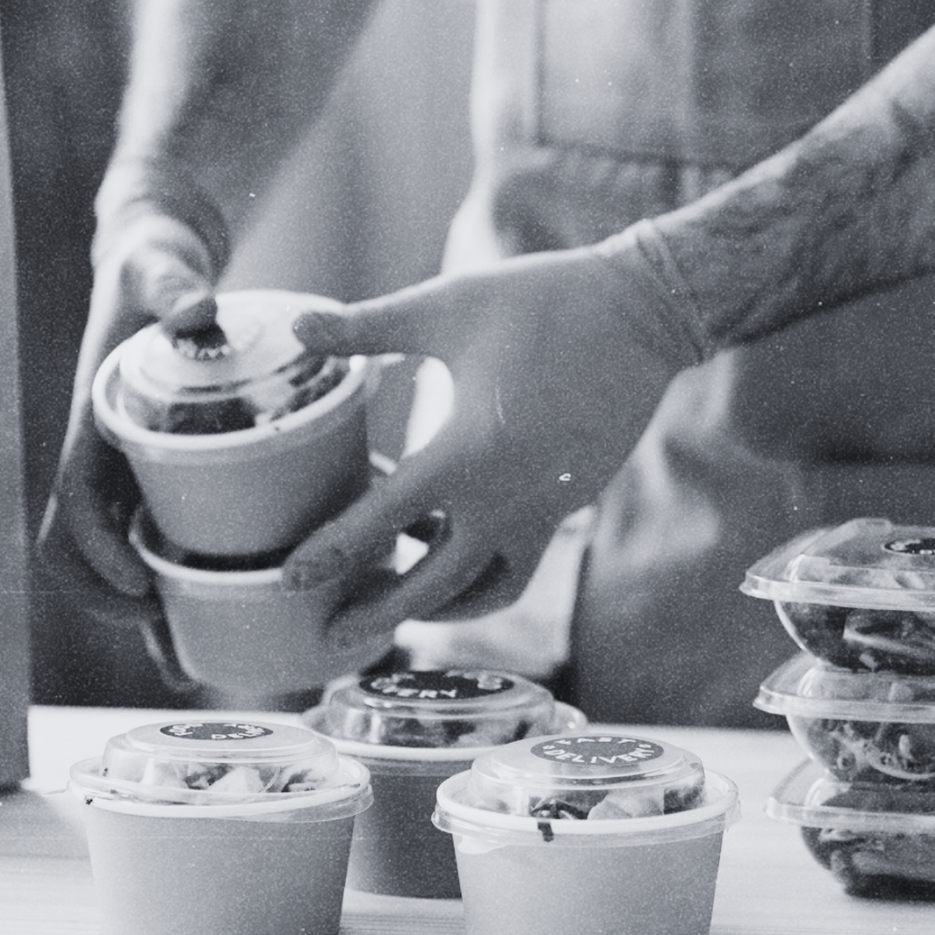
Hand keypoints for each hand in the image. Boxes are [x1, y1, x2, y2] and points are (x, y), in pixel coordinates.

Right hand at [36, 207, 222, 688]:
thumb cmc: (151, 266)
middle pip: (88, 550)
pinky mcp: (160, 471)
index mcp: (92, 420)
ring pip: (123, 557)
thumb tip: (197, 307)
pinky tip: (221, 613)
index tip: (138, 587)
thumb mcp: (158, 266)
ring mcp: (129, 469)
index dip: (95, 552)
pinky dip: (179, 581)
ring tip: (191, 662)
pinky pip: (159, 537)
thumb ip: (171, 283)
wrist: (153, 262)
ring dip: (147, 612)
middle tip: (171, 642)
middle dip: (118, 604)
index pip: (71, 500)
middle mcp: (104, 456)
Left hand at [281, 236, 706, 650]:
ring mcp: (545, 507)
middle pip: (435, 585)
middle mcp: (508, 498)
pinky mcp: (568, 502)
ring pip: (483, 586)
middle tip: (332, 632)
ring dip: (435, 602)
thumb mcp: (445, 307)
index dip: (331, 551)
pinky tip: (443, 540)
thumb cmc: (542, 302)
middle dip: (380, 614)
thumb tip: (294, 325)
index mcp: (469, 454)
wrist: (644, 313)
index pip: (383, 520)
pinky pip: (515, 561)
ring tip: (389, 595)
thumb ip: (365, 326)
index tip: (289, 579)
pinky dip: (474, 570)